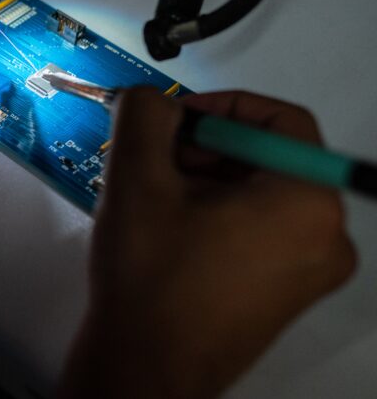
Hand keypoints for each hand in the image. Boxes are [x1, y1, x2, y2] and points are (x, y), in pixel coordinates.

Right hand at [58, 89, 356, 398]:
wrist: (144, 366)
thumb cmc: (151, 282)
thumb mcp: (137, 178)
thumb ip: (144, 115)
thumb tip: (150, 98)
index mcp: (307, 203)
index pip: (278, 120)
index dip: (220, 106)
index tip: (175, 117)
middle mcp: (326, 237)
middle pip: (268, 158)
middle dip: (205, 147)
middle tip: (154, 156)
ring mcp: (309, 270)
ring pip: (259, 193)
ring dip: (205, 180)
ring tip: (153, 194)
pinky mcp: (286, 292)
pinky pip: (259, 229)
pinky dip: (216, 213)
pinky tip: (168, 224)